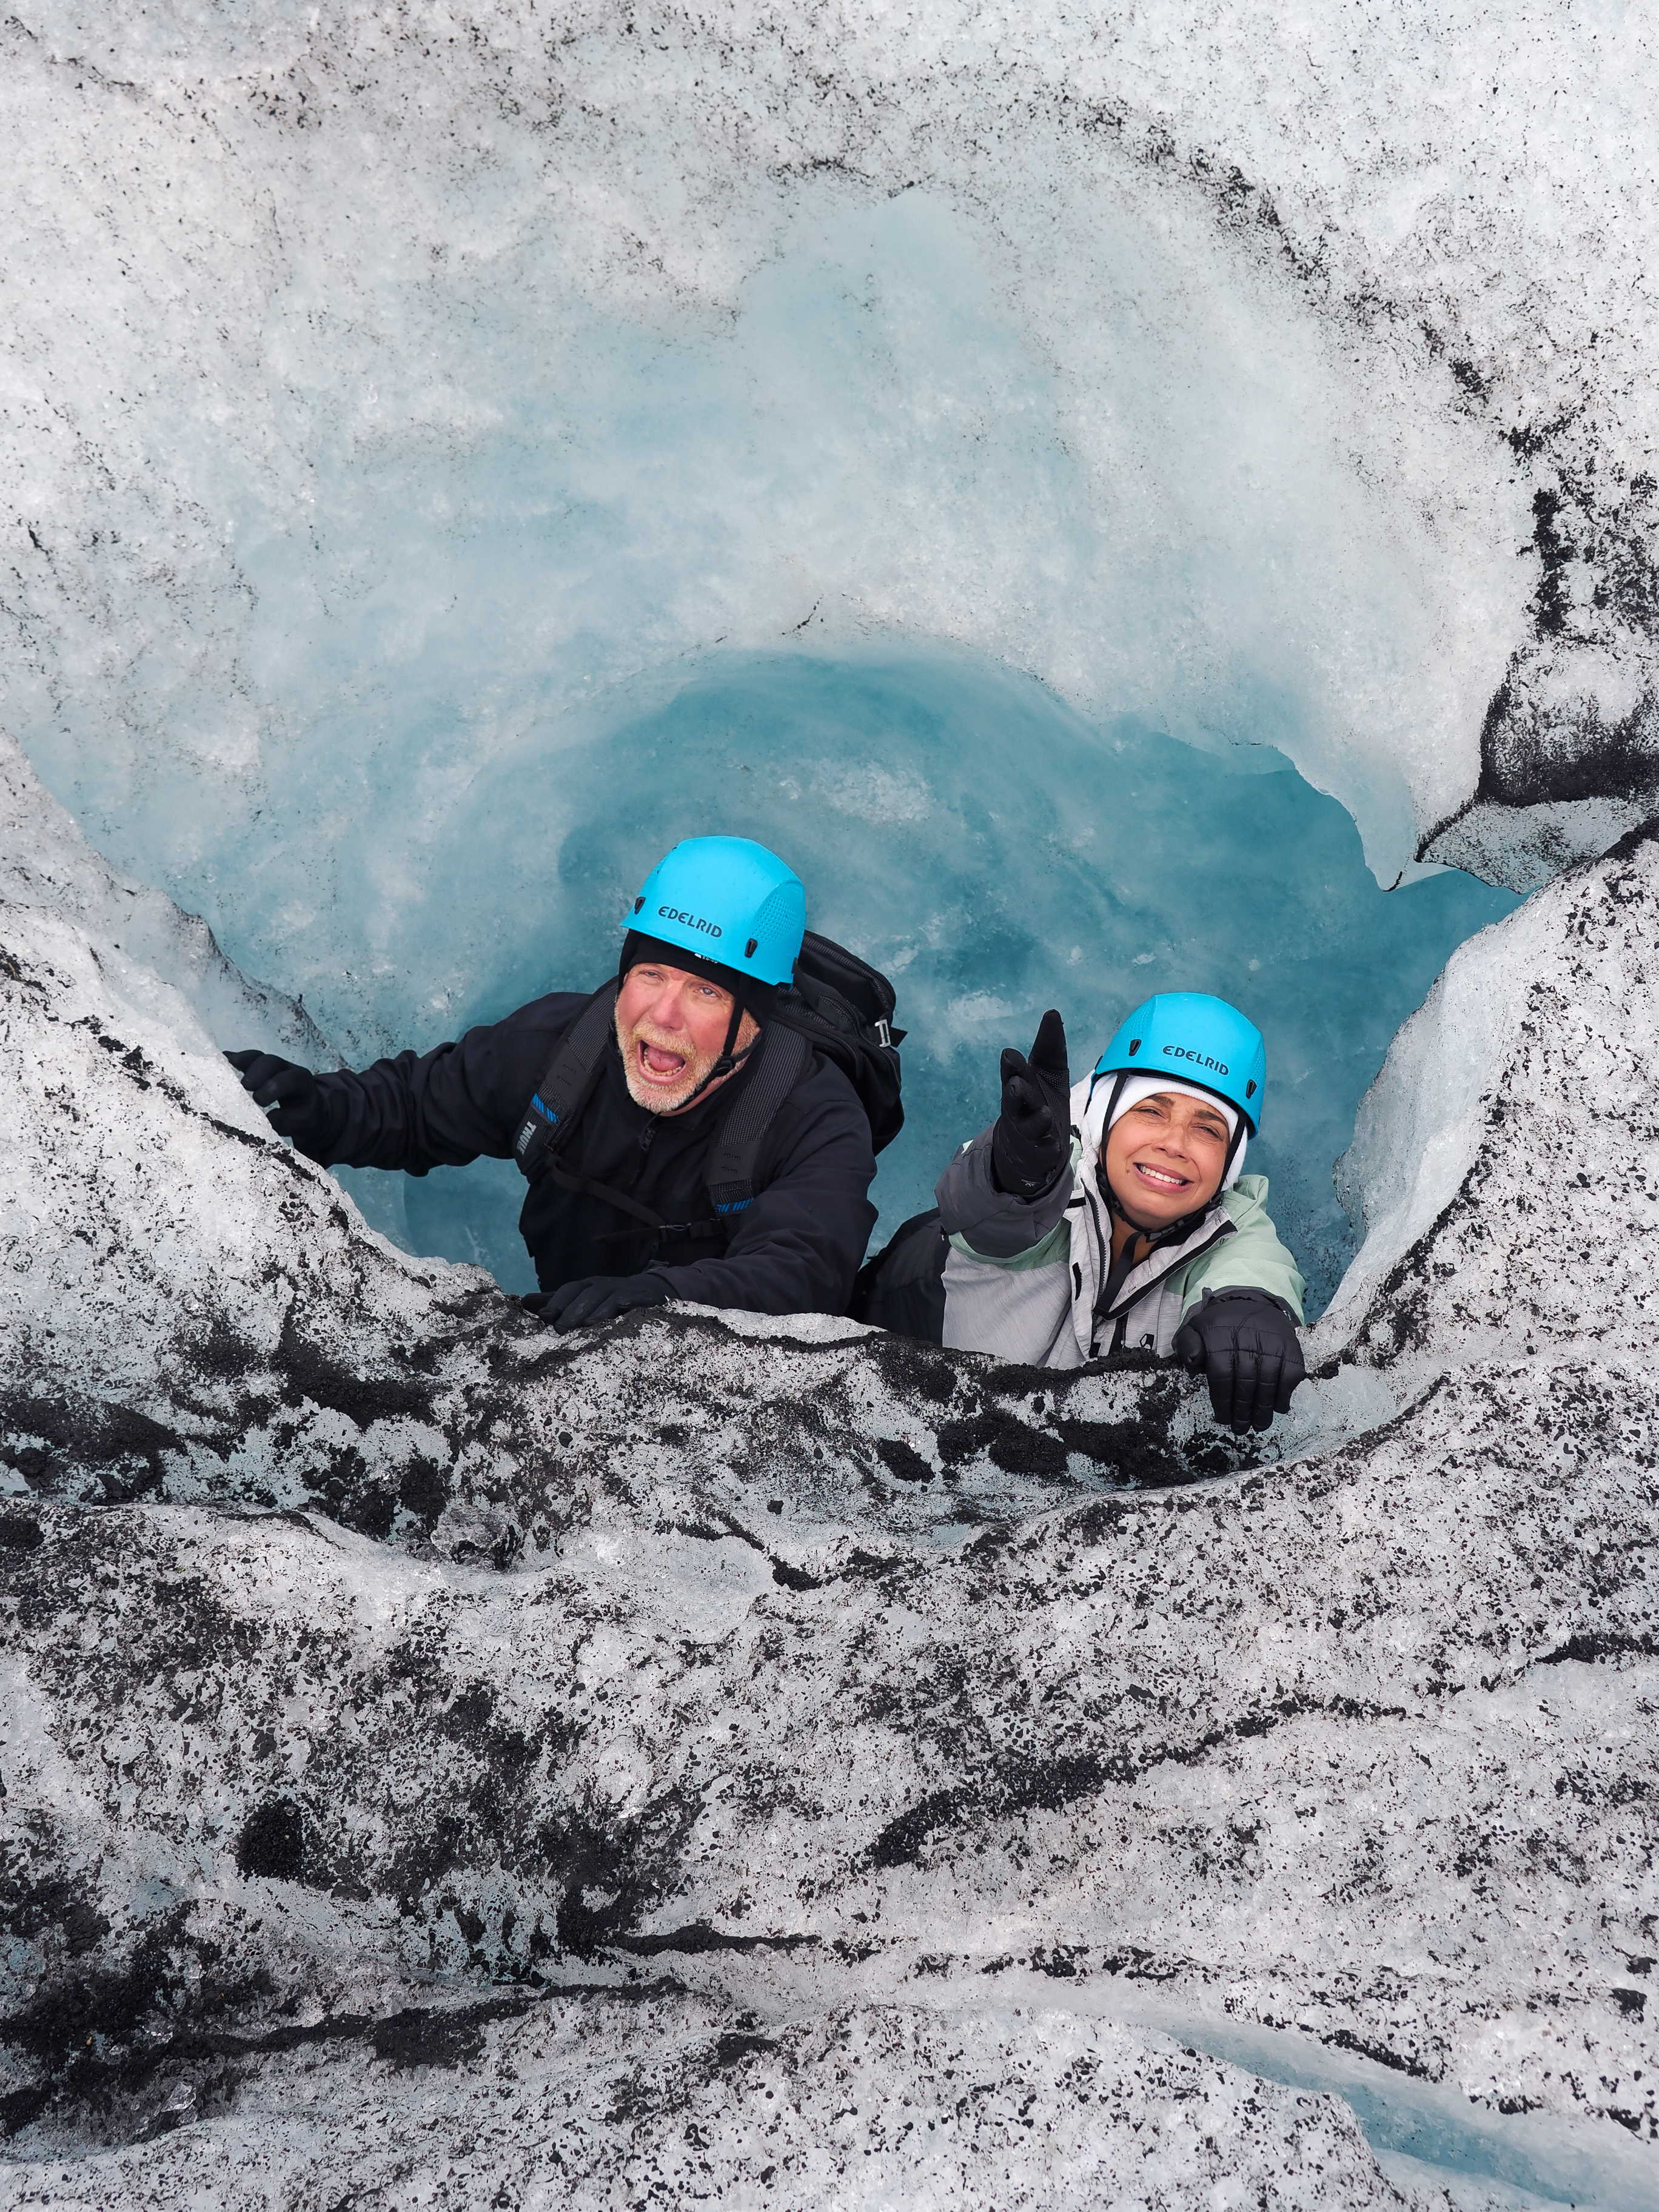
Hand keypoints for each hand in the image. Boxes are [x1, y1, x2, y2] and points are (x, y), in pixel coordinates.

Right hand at [225, 1050, 332, 1153]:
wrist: (305, 1109)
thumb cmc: (299, 1116)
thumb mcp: (298, 1124)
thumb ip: (285, 1121)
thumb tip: (268, 1118)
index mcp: (301, 1082)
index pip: (288, 1080)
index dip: (273, 1087)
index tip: (259, 1100)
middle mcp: (286, 1068)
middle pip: (271, 1062)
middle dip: (257, 1072)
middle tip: (245, 1085)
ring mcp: (270, 1065)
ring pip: (257, 1057)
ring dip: (241, 1061)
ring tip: (227, 1065)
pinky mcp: (256, 1066)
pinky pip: (245, 1059)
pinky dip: (232, 1060)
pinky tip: (218, 1060)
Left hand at [520, 1273, 670, 1332]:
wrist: (648, 1292)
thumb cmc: (607, 1301)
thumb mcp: (581, 1300)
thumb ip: (556, 1302)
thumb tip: (524, 1301)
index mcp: (588, 1286)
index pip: (570, 1289)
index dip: (558, 1301)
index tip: (545, 1316)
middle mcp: (604, 1285)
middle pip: (587, 1294)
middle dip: (573, 1310)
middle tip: (561, 1328)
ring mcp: (625, 1290)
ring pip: (609, 1297)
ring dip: (598, 1310)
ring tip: (587, 1324)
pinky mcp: (644, 1297)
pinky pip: (637, 1298)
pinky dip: (630, 1302)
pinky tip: (623, 1307)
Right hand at [991, 1008, 1071, 1197]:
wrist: (1028, 1146)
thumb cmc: (1039, 1099)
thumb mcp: (1047, 1072)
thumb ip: (1049, 1046)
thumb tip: (1052, 1012)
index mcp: (1020, 1084)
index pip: (1014, 1073)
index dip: (1012, 1066)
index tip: (1009, 1055)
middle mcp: (1018, 1107)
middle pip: (1015, 1099)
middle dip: (1016, 1091)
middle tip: (1016, 1083)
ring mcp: (1027, 1130)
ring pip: (1029, 1124)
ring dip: (1035, 1119)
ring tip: (1043, 1114)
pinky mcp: (1039, 1149)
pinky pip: (1043, 1149)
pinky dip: (1047, 1147)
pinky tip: (1053, 1144)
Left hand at [1172, 1287, 1305, 1432]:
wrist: (1251, 1301)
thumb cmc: (1221, 1324)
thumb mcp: (1195, 1328)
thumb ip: (1187, 1345)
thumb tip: (1192, 1363)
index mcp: (1221, 1337)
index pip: (1222, 1376)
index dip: (1223, 1401)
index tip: (1222, 1418)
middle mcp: (1247, 1340)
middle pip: (1245, 1383)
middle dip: (1243, 1411)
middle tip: (1241, 1429)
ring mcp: (1271, 1344)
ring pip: (1268, 1383)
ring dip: (1264, 1409)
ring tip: (1259, 1425)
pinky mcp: (1290, 1347)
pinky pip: (1290, 1375)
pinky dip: (1285, 1394)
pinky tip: (1278, 1407)